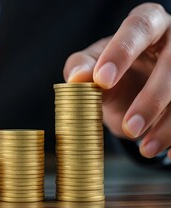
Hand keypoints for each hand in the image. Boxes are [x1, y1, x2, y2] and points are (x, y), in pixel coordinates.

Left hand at [63, 3, 169, 158]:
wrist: (133, 85)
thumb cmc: (110, 69)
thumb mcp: (92, 64)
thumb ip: (81, 67)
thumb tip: (77, 78)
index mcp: (147, 23)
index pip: (137, 27)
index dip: (121, 52)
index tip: (102, 80)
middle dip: (153, 98)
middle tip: (130, 127)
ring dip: (170, 125)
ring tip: (146, 148)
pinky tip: (168, 153)